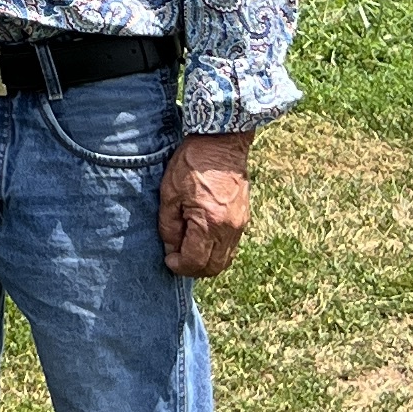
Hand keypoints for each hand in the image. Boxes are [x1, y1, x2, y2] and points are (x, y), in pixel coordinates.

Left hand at [159, 134, 251, 277]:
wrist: (221, 142)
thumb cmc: (192, 163)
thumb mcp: (170, 193)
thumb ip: (169, 226)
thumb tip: (171, 249)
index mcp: (209, 222)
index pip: (195, 262)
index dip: (179, 266)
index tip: (168, 259)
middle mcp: (229, 229)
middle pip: (214, 267)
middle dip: (193, 269)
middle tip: (177, 260)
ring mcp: (240, 225)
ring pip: (225, 260)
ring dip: (206, 262)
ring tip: (189, 250)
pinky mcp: (244, 218)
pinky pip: (231, 246)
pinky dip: (217, 250)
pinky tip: (202, 240)